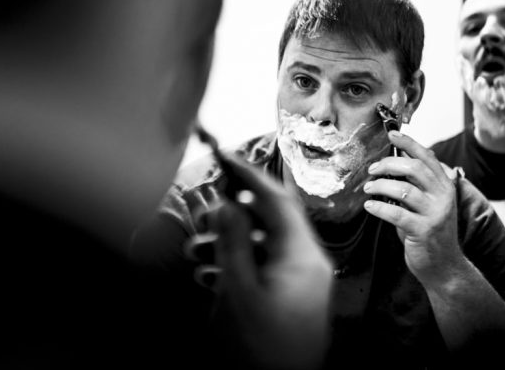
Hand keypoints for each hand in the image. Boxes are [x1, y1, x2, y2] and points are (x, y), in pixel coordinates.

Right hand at [189, 153, 332, 369]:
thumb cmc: (264, 348)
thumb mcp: (241, 290)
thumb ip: (235, 241)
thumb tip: (229, 202)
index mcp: (303, 255)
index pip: (277, 199)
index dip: (249, 174)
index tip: (226, 156)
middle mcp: (308, 263)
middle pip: (269, 221)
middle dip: (231, 214)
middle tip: (202, 214)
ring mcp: (302, 282)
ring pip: (263, 246)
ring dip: (229, 243)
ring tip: (196, 250)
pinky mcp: (293, 298)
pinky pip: (265, 268)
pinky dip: (239, 265)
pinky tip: (210, 275)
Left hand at [362, 130, 464, 287]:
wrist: (443, 265)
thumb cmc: (429, 229)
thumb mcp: (428, 202)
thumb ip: (418, 183)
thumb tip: (395, 159)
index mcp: (445, 186)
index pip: (427, 157)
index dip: (408, 143)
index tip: (391, 134)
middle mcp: (443, 197)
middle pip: (414, 169)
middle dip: (388, 165)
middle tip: (371, 170)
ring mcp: (435, 214)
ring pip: (403, 190)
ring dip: (379, 186)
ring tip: (368, 189)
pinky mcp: (424, 231)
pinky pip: (396, 214)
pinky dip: (378, 207)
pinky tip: (369, 206)